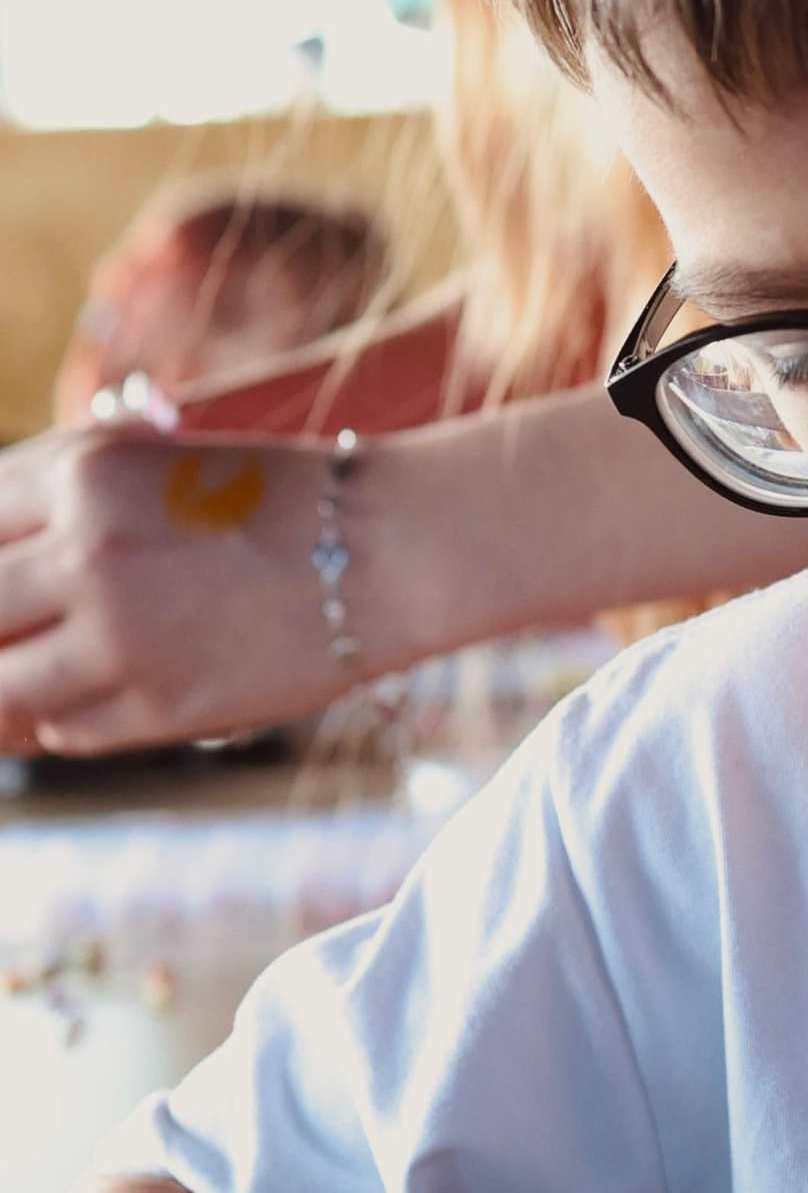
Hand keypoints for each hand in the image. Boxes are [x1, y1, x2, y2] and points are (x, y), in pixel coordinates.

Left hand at [0, 423, 345, 752]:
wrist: (385, 550)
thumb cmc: (268, 500)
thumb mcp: (145, 461)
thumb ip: (52, 499)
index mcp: (80, 475)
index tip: (9, 589)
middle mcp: (88, 553)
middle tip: (25, 634)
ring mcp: (122, 637)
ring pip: (3, 687)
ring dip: (15, 686)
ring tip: (46, 676)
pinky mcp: (161, 706)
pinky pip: (64, 731)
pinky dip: (65, 720)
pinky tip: (102, 695)